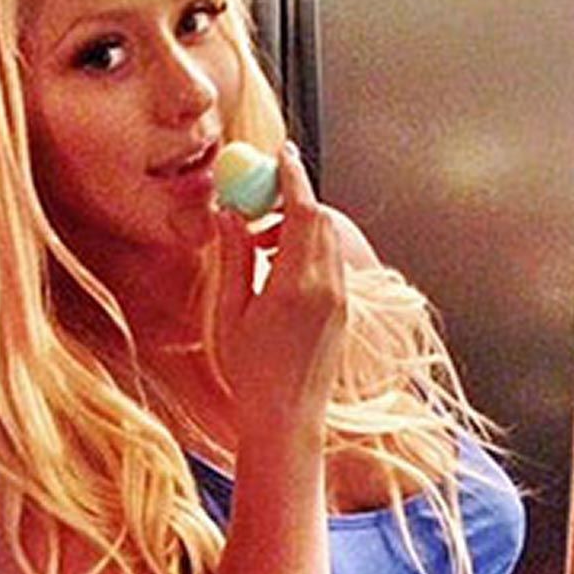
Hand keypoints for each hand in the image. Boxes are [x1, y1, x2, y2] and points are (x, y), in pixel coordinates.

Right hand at [214, 143, 346, 435]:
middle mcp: (329, 288)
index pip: (303, 211)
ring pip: (326, 241)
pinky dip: (306, 251)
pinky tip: (276, 270)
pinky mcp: (344, 312)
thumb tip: (230, 216)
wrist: (288, 420)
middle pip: (320, 219)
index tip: (280, 153)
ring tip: (258, 245)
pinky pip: (330, 263)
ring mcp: (341, 300)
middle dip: (292, 199)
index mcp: (298, 284)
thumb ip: (234, 258)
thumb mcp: (231, 313)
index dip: (292, 177)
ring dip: (298, 227)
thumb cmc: (251, 374)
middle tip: (257, 199)